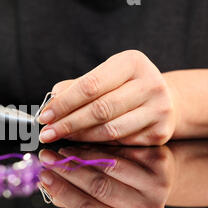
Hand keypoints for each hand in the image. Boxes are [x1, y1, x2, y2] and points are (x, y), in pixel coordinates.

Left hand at [38, 50, 176, 144]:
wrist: (163, 99)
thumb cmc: (122, 87)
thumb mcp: (101, 78)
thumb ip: (74, 88)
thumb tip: (50, 105)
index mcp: (131, 62)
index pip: (90, 85)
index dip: (64, 103)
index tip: (44, 116)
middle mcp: (150, 83)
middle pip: (99, 110)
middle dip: (67, 124)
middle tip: (46, 134)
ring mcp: (159, 109)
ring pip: (109, 130)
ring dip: (79, 137)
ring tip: (61, 138)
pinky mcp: (160, 132)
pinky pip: (120, 142)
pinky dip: (97, 144)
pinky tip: (82, 143)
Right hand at [38, 145, 173, 207]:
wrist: (155, 178)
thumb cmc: (119, 194)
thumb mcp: (100, 205)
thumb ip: (73, 197)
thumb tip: (45, 183)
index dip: (63, 192)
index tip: (43, 177)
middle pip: (98, 188)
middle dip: (66, 170)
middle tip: (45, 158)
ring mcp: (156, 186)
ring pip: (108, 166)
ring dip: (79, 156)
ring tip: (60, 149)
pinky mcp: (159, 162)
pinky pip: (120, 150)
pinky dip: (97, 144)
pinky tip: (80, 141)